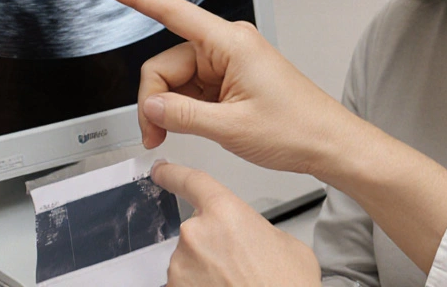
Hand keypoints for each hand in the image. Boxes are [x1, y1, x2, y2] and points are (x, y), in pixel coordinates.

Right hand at [101, 0, 354, 176]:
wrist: (327, 143)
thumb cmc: (296, 128)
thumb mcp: (230, 127)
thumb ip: (183, 114)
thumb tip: (150, 107)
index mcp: (230, 43)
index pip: (173, 12)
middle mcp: (228, 46)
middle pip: (166, 63)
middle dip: (155, 100)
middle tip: (156, 135)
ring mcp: (229, 62)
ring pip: (176, 79)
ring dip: (170, 109)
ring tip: (176, 137)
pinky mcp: (230, 79)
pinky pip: (193, 89)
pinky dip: (185, 110)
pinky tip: (194, 127)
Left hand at [153, 162, 319, 286]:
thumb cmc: (286, 284)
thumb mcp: (284, 242)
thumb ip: (257, 227)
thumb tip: (249, 235)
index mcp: (225, 212)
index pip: (191, 181)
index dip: (173, 174)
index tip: (161, 171)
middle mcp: (196, 234)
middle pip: (196, 228)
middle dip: (213, 242)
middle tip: (238, 260)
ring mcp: (181, 266)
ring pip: (189, 259)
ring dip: (205, 267)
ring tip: (235, 279)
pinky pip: (184, 281)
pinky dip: (199, 285)